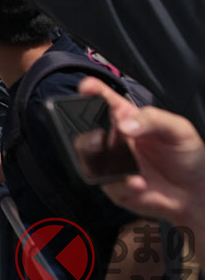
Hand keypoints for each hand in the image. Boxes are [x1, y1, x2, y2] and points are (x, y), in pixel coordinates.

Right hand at [78, 77, 204, 233]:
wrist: (194, 192)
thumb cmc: (185, 155)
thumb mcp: (178, 129)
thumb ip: (153, 119)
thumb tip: (125, 123)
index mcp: (126, 117)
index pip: (104, 98)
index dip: (92, 89)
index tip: (87, 87)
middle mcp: (113, 137)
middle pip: (86, 125)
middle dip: (85, 126)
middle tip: (100, 134)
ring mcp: (110, 160)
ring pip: (87, 154)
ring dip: (97, 156)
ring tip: (121, 162)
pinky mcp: (112, 183)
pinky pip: (105, 181)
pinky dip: (121, 182)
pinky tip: (139, 182)